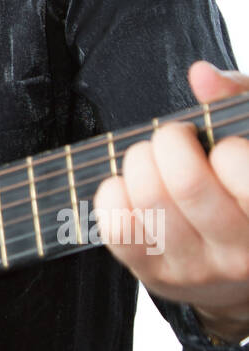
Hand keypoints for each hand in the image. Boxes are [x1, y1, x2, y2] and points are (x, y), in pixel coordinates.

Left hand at [93, 61, 248, 342]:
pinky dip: (114, 195)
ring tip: (153, 160)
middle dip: (170, 143)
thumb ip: (237, 100)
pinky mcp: (156, 276)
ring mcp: (196, 269)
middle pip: (186, 183)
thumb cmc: (246, 187)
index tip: (222, 145)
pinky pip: (118, 228)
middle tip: (175, 139)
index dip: (225, 146)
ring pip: (149, 203)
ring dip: (140, 164)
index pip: (238, 167)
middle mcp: (240, 251)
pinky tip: (130, 186)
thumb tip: (201, 75)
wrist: (240, 268)